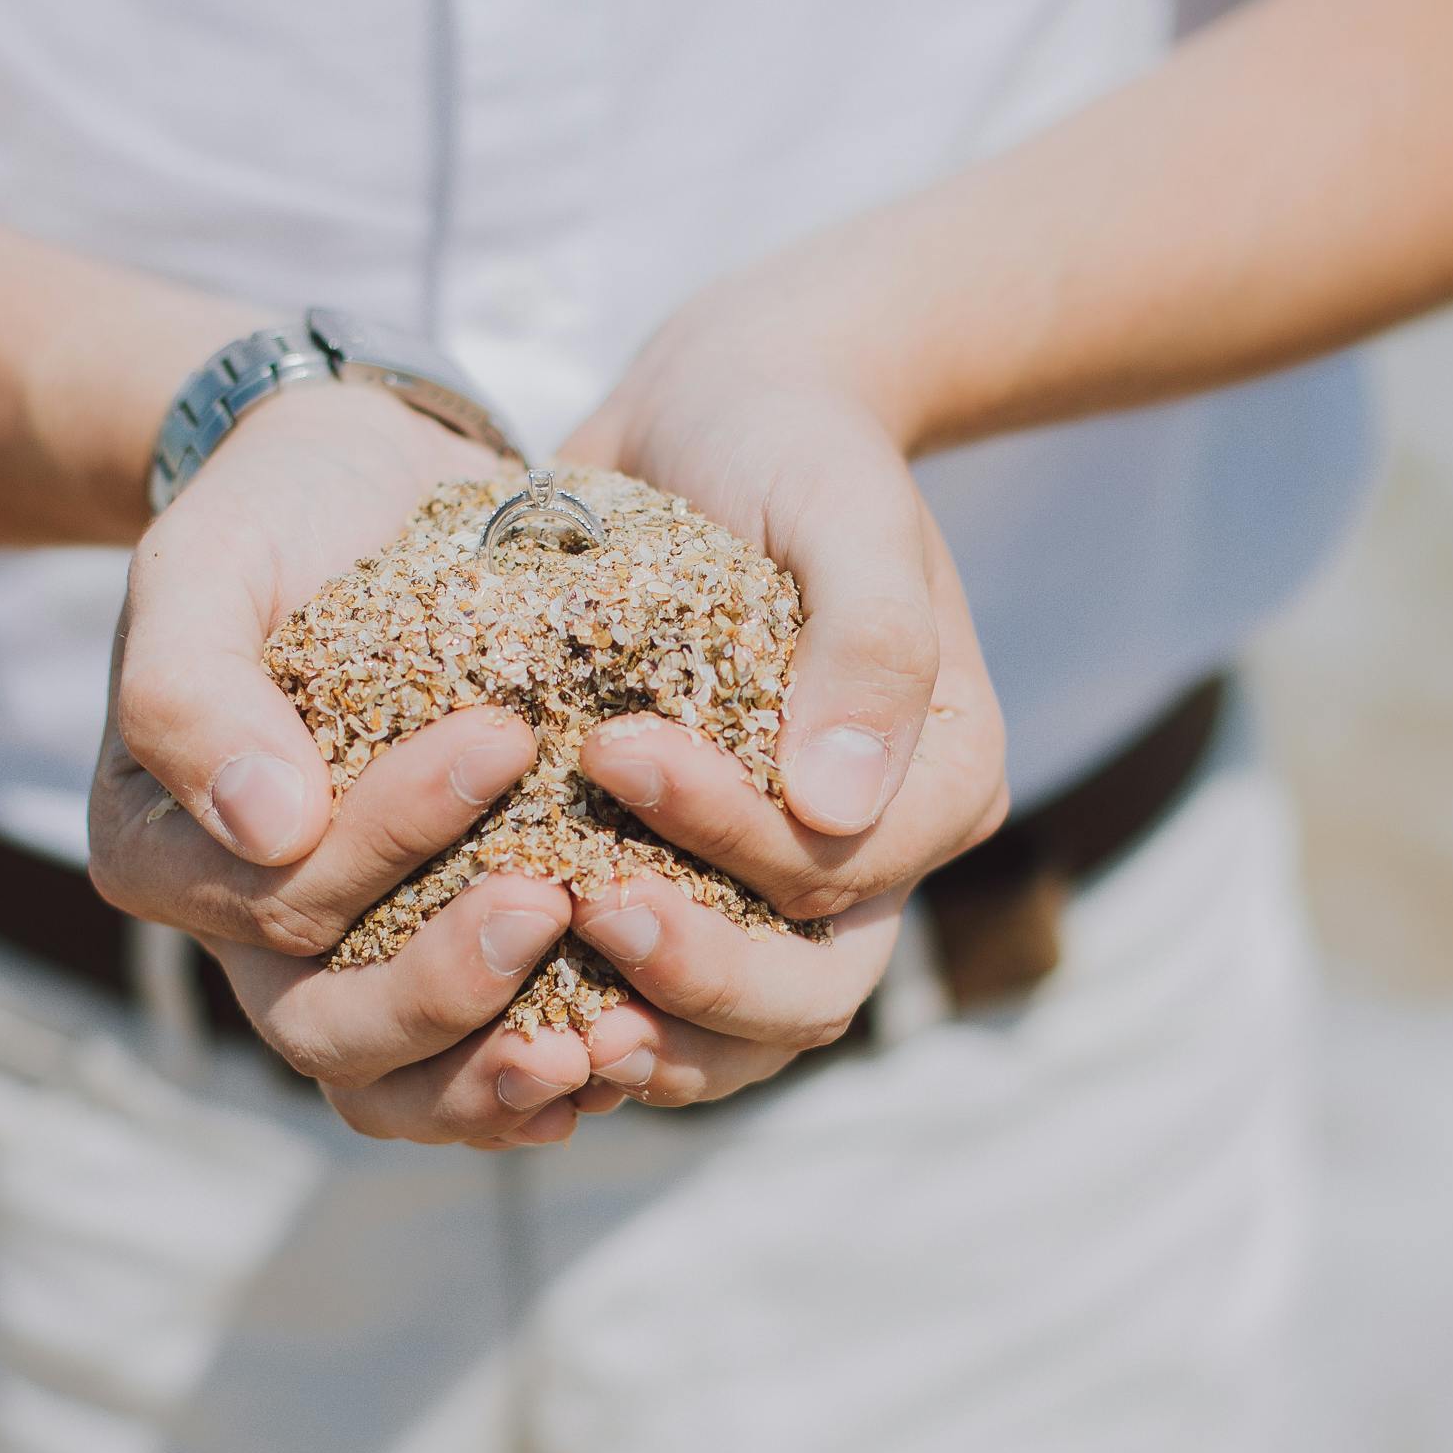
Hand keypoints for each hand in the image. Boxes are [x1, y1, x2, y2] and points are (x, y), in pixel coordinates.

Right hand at [86, 385, 593, 1144]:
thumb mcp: (207, 562)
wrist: (362, 494)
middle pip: (325, 1026)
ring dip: (491, 1078)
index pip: (274, 895)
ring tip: (598, 1049)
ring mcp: (336, 962)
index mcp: (162, 850)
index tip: (501, 738)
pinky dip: (528, 1082)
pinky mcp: (428, 956)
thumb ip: (192, 687)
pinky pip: (462, 1068)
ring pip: (389, 1084)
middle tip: (555, 901)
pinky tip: (616, 1063)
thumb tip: (267, 828)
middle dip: (444, 986)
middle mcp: (241, 930)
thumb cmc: (277, 517)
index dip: (386, 838)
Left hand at [556, 296, 1008, 1111]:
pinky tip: (510, 1016)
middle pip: (809, 992)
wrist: (719, 415)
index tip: (613, 752)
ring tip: (546, 1027)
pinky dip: (600, 1017)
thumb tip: (841, 805)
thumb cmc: (790, 444)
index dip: (730, 836)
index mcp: (941, 780)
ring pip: (741, 1031)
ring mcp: (785, 886)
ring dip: (651, 1038)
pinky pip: (663, 1000)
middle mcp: (877, 854)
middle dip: (695, 976)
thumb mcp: (841, 509)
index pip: (839, 865)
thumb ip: (869, 641)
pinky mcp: (698, 885)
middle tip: (581, 912)